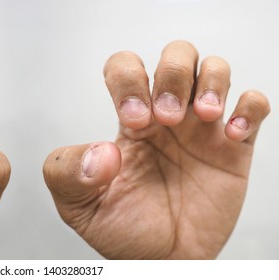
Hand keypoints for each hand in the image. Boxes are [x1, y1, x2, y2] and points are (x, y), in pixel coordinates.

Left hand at [43, 41, 269, 258]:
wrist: (161, 262)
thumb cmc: (121, 230)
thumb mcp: (77, 206)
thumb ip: (67, 173)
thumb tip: (104, 149)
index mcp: (130, 120)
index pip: (125, 66)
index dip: (128, 80)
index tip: (134, 122)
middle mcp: (167, 116)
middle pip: (176, 55)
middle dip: (172, 74)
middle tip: (166, 118)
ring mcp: (202, 129)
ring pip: (214, 68)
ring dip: (212, 81)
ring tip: (204, 117)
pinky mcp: (234, 149)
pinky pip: (253, 105)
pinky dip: (248, 108)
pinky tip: (232, 135)